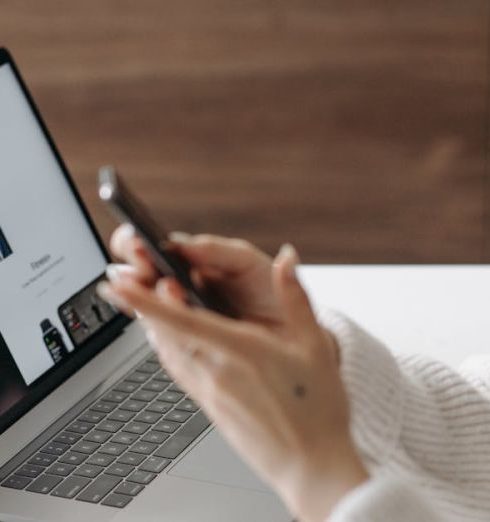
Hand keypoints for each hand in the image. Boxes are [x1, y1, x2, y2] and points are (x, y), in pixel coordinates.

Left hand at [98, 242, 367, 521]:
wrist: (310, 465)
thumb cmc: (316, 409)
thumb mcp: (315, 345)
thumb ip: (295, 295)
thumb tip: (287, 258)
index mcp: (239, 351)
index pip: (181, 319)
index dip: (145, 300)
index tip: (119, 285)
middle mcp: (215, 371)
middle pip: (164, 333)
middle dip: (139, 305)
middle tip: (122, 282)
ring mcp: (208, 392)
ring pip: (166, 351)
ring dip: (150, 325)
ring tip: (141, 303)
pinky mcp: (208, 405)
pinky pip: (176, 369)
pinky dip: (165, 346)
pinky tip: (168, 338)